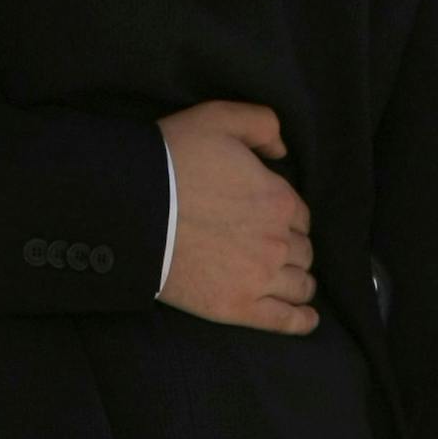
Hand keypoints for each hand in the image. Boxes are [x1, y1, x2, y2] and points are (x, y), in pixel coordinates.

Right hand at [156, 101, 318, 334]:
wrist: (132, 207)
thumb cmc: (172, 159)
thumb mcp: (217, 117)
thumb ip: (261, 123)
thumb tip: (282, 150)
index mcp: (278, 199)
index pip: (299, 214)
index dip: (284, 214)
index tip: (264, 215)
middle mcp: (278, 241)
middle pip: (302, 250)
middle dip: (289, 246)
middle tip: (265, 243)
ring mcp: (260, 278)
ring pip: (300, 284)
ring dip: (297, 279)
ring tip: (284, 278)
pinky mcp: (238, 306)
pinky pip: (286, 321)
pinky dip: (301, 320)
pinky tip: (305, 316)